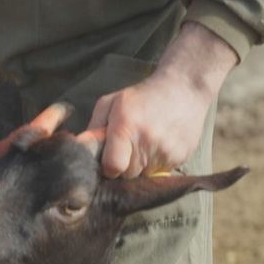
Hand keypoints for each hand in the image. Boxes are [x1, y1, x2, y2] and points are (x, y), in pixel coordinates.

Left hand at [87, 23, 237, 178]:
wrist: (184, 88)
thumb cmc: (141, 96)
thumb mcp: (110, 103)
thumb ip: (93, 128)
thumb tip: (80, 150)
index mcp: (125, 127)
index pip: (112, 167)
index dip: (107, 167)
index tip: (108, 159)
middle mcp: (147, 141)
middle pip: (127, 174)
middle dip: (123, 166)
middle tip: (127, 148)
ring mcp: (167, 150)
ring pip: (144, 175)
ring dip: (140, 166)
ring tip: (143, 144)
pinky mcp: (182, 156)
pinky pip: (162, 171)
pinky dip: (156, 163)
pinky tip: (158, 144)